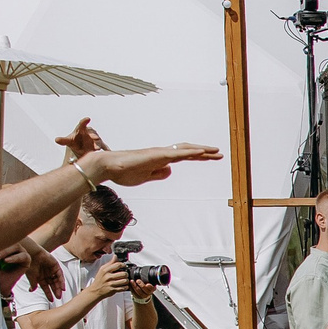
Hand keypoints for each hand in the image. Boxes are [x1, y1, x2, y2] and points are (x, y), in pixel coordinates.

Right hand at [20, 238, 63, 296]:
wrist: (32, 254)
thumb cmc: (30, 264)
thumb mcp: (31, 277)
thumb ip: (33, 284)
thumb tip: (31, 291)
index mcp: (40, 277)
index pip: (46, 287)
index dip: (48, 293)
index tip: (51, 300)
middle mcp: (46, 274)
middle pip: (52, 284)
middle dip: (55, 291)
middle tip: (58, 298)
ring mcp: (51, 270)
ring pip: (57, 280)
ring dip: (59, 287)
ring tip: (60, 293)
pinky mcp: (55, 265)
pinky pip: (60, 274)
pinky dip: (61, 281)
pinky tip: (62, 287)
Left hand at [55, 119, 107, 160]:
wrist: (81, 147)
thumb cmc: (74, 142)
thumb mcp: (68, 141)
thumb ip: (63, 140)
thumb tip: (56, 140)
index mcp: (81, 129)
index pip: (82, 124)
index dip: (84, 121)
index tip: (87, 118)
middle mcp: (89, 132)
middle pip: (92, 133)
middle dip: (94, 136)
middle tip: (94, 138)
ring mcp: (95, 139)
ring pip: (98, 140)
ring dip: (98, 144)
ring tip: (96, 149)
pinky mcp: (99, 144)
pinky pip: (103, 146)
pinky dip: (105, 148)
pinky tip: (107, 151)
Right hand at [82, 143, 221, 186]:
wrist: (107, 167)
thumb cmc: (123, 172)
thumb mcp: (145, 178)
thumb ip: (157, 174)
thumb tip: (170, 171)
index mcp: (160, 160)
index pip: (183, 157)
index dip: (197, 157)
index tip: (210, 157)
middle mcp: (162, 154)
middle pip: (187, 151)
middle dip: (204, 153)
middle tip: (219, 153)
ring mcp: (159, 153)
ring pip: (185, 150)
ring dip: (202, 151)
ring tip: (216, 151)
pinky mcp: (156, 155)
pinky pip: (177, 153)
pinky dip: (191, 152)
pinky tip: (203, 152)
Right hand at [84, 258, 131, 301]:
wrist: (95, 291)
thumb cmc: (99, 280)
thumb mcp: (102, 270)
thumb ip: (110, 263)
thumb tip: (115, 256)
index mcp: (105, 270)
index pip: (117, 265)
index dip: (123, 265)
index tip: (124, 266)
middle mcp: (108, 277)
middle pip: (123, 273)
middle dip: (126, 274)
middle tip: (125, 274)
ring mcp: (110, 284)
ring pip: (124, 281)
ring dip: (126, 280)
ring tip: (125, 280)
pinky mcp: (113, 290)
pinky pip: (123, 288)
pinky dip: (125, 287)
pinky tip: (124, 285)